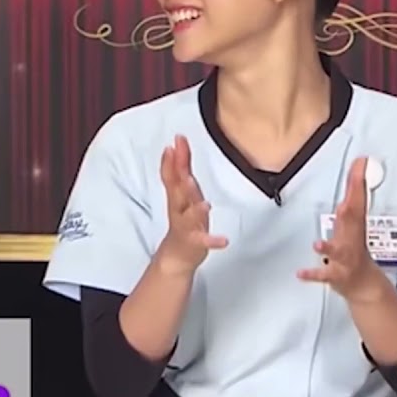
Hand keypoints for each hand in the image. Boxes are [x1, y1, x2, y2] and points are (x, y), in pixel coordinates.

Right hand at [155, 135, 227, 274]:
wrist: (176, 255)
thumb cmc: (182, 221)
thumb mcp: (179, 194)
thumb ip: (177, 172)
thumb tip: (174, 147)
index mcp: (178, 197)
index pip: (174, 175)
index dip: (175, 158)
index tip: (177, 140)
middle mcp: (180, 209)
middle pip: (178, 191)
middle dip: (179, 174)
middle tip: (179, 158)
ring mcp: (187, 226)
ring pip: (190, 216)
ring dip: (195, 209)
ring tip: (204, 203)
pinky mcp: (196, 243)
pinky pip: (204, 242)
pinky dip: (212, 241)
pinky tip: (223, 240)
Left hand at [298, 157, 386, 302]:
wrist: (364, 284)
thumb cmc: (355, 249)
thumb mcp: (355, 219)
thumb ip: (353, 193)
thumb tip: (358, 165)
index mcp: (355, 224)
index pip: (358, 198)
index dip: (358, 179)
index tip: (361, 162)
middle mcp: (352, 239)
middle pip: (352, 220)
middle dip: (350, 206)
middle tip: (348, 196)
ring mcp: (344, 259)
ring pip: (337, 251)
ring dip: (328, 247)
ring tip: (317, 244)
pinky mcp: (336, 275)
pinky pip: (323, 274)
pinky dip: (313, 274)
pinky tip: (301, 273)